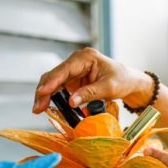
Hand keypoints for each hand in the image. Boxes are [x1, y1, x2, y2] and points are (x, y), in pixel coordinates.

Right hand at [33, 47, 150, 112]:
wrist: (129, 82)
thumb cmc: (123, 80)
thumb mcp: (109, 87)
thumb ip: (90, 93)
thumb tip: (71, 101)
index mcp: (86, 57)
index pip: (64, 69)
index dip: (52, 82)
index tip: (42, 93)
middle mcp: (77, 61)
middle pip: (54, 75)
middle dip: (44, 91)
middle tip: (37, 108)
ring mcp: (74, 70)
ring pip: (54, 82)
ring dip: (46, 96)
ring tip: (39, 109)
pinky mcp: (73, 80)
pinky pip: (60, 88)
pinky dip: (54, 98)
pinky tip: (49, 107)